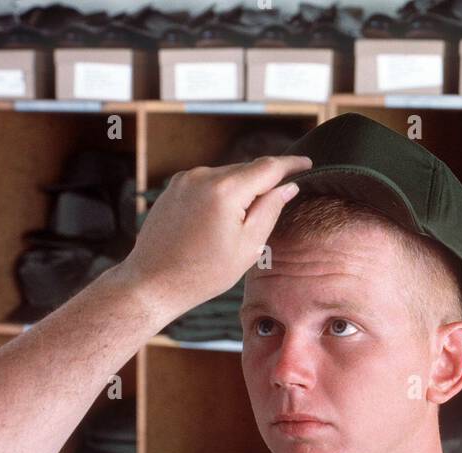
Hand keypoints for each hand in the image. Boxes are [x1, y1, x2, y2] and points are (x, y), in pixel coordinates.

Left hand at [116, 154, 311, 323]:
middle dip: (264, 182)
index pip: (268, 167)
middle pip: (246, 170)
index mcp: (226, 190)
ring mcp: (185, 178)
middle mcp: (204, 175)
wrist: (154, 281)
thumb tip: (287, 187)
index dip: (291, 164)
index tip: (307, 163)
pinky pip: (207, 183)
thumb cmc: (203, 273)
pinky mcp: (174, 186)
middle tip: (279, 201)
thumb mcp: (247, 247)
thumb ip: (269, 211)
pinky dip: (221, 194)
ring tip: (242, 223)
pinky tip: (219, 221)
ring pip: (226, 176)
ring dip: (241, 190)